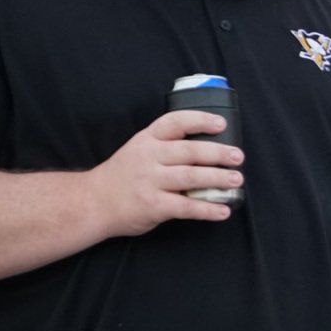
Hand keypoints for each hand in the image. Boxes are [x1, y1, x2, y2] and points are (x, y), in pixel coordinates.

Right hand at [87, 110, 243, 235]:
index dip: (200, 120)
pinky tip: (223, 210)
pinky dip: (208, 209)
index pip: (175, 122)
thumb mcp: (139, 149)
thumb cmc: (124, 175)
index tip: (221, 123)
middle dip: (218, 153)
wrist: (92, 202)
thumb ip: (167, 146)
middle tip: (238, 157)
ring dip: (218, 178)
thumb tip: (212, 147)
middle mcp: (148, 157)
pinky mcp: (153, 205)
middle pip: (189, 151)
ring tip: (236, 180)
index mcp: (147, 140)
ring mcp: (150, 182)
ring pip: (190, 177)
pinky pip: (186, 207)